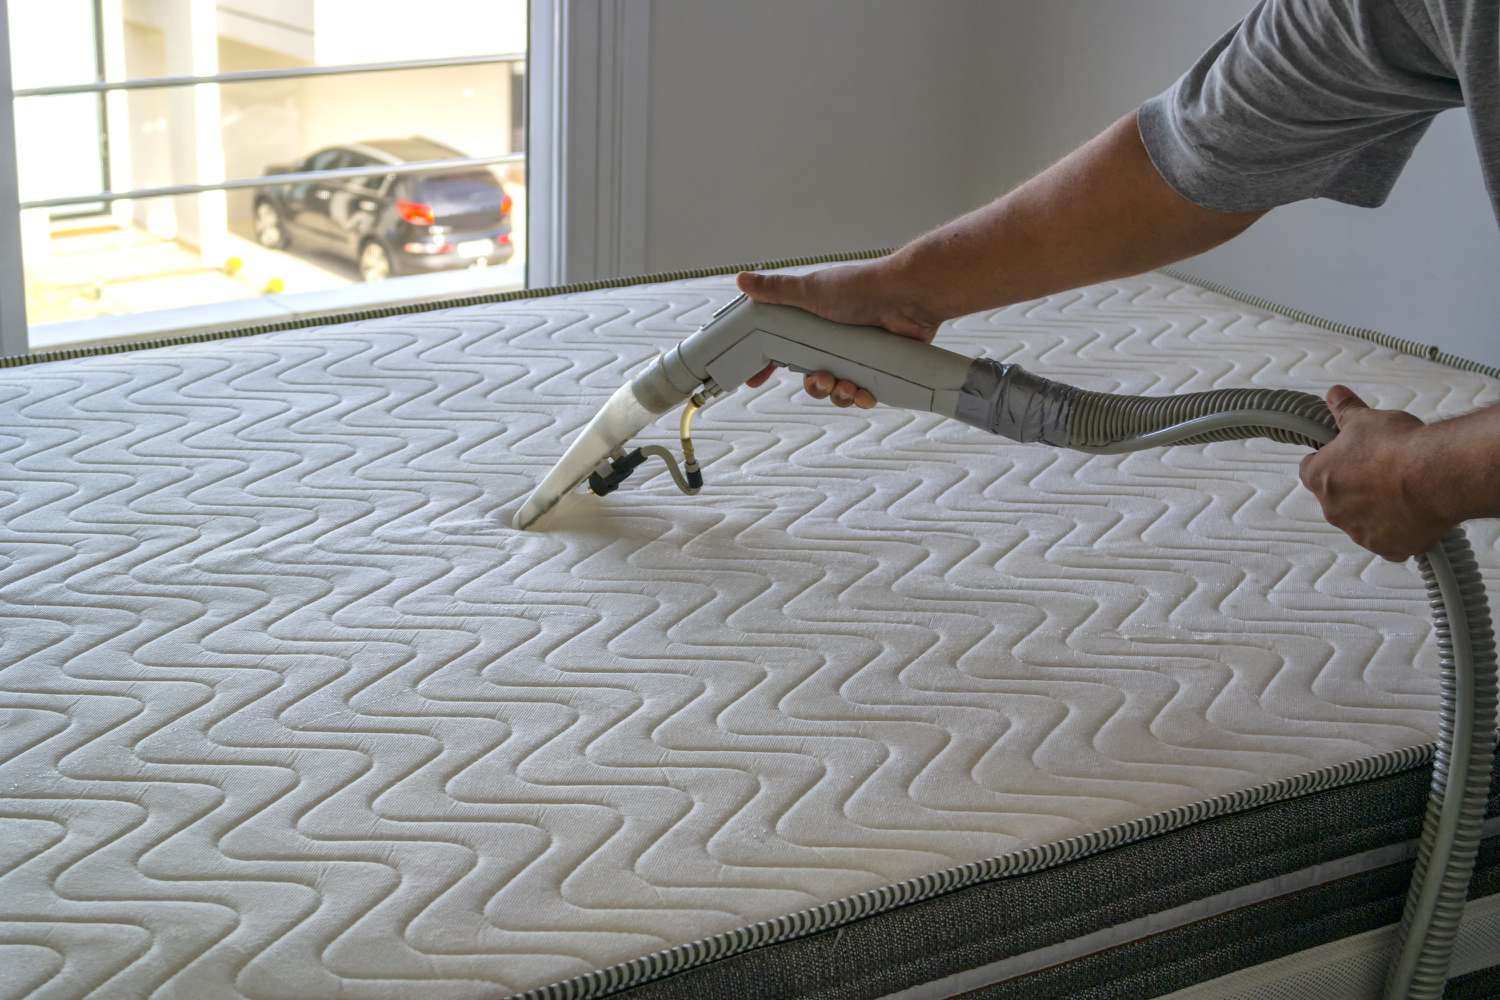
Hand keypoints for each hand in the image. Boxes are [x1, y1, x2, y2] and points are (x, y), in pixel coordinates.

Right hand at [735, 261, 940, 408]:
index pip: (783, 350)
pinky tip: (864, 394)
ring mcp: (857, 354)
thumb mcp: (811, 289)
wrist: (905, 296)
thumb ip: (776, 290)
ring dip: (838, 394)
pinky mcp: (879, 366)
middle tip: (820, 378)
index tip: (754, 381)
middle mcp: (834, 341)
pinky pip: (864, 393)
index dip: (768, 367)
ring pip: (837, 388)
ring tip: (847, 386)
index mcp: (813, 324)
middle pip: (811, 376)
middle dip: (813, 385)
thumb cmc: (860, 288)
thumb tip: (741, 280)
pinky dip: (862, 398)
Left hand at [1298, 385, 1450, 560]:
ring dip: (1376, 510)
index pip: (1311, 470)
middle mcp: (1333, 510)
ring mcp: (1360, 532)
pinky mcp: (1388, 548)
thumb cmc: (1397, 446)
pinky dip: (1399, 531)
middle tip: (1383, 471)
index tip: (1347, 455)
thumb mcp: (1366, 419)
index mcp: (1320, 478)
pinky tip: (1415, 514)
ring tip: (1404, 490)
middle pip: (1337, 498)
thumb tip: (1334, 394)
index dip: (1329, 460)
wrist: (1435, 475)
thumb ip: (1345, 410)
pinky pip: (1388, 542)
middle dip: (1355, 487)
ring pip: (1362, 521)